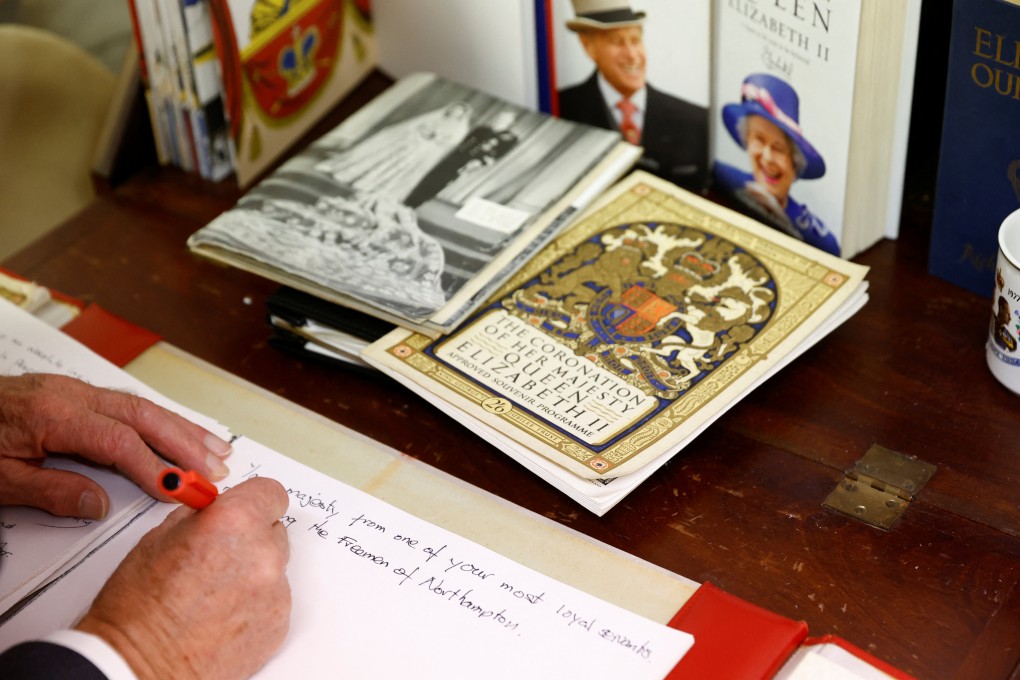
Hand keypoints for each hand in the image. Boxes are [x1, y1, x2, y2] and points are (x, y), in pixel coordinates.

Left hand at [0, 373, 232, 517]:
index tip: (180, 489)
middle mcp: (70, 396)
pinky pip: (129, 403)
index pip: (119, 441)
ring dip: (182, 428)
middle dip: (185, 442)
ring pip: (142, 405)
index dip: (155, 466)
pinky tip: (180, 430)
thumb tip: (97, 504)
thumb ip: (50, 491)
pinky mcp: (75, 394)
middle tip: (216, 469)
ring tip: (216, 449)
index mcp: (52, 415)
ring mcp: (75, 391)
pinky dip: (161, 419)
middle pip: (143, 415)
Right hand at [76, 477, 291, 679]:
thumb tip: (218, 510)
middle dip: (251, 537)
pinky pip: (274, 600)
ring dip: (253, 572)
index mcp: (235, 521)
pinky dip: (255, 604)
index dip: (254, 500)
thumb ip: (202, 516)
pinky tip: (221, 616)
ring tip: (213, 593)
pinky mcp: (279, 624)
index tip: (244, 509)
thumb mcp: (160, 536)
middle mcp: (263, 553)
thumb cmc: (138, 607)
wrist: (138, 666)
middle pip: (274, 530)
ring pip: (274, 567)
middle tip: (218, 556)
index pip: (271, 492)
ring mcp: (276, 592)